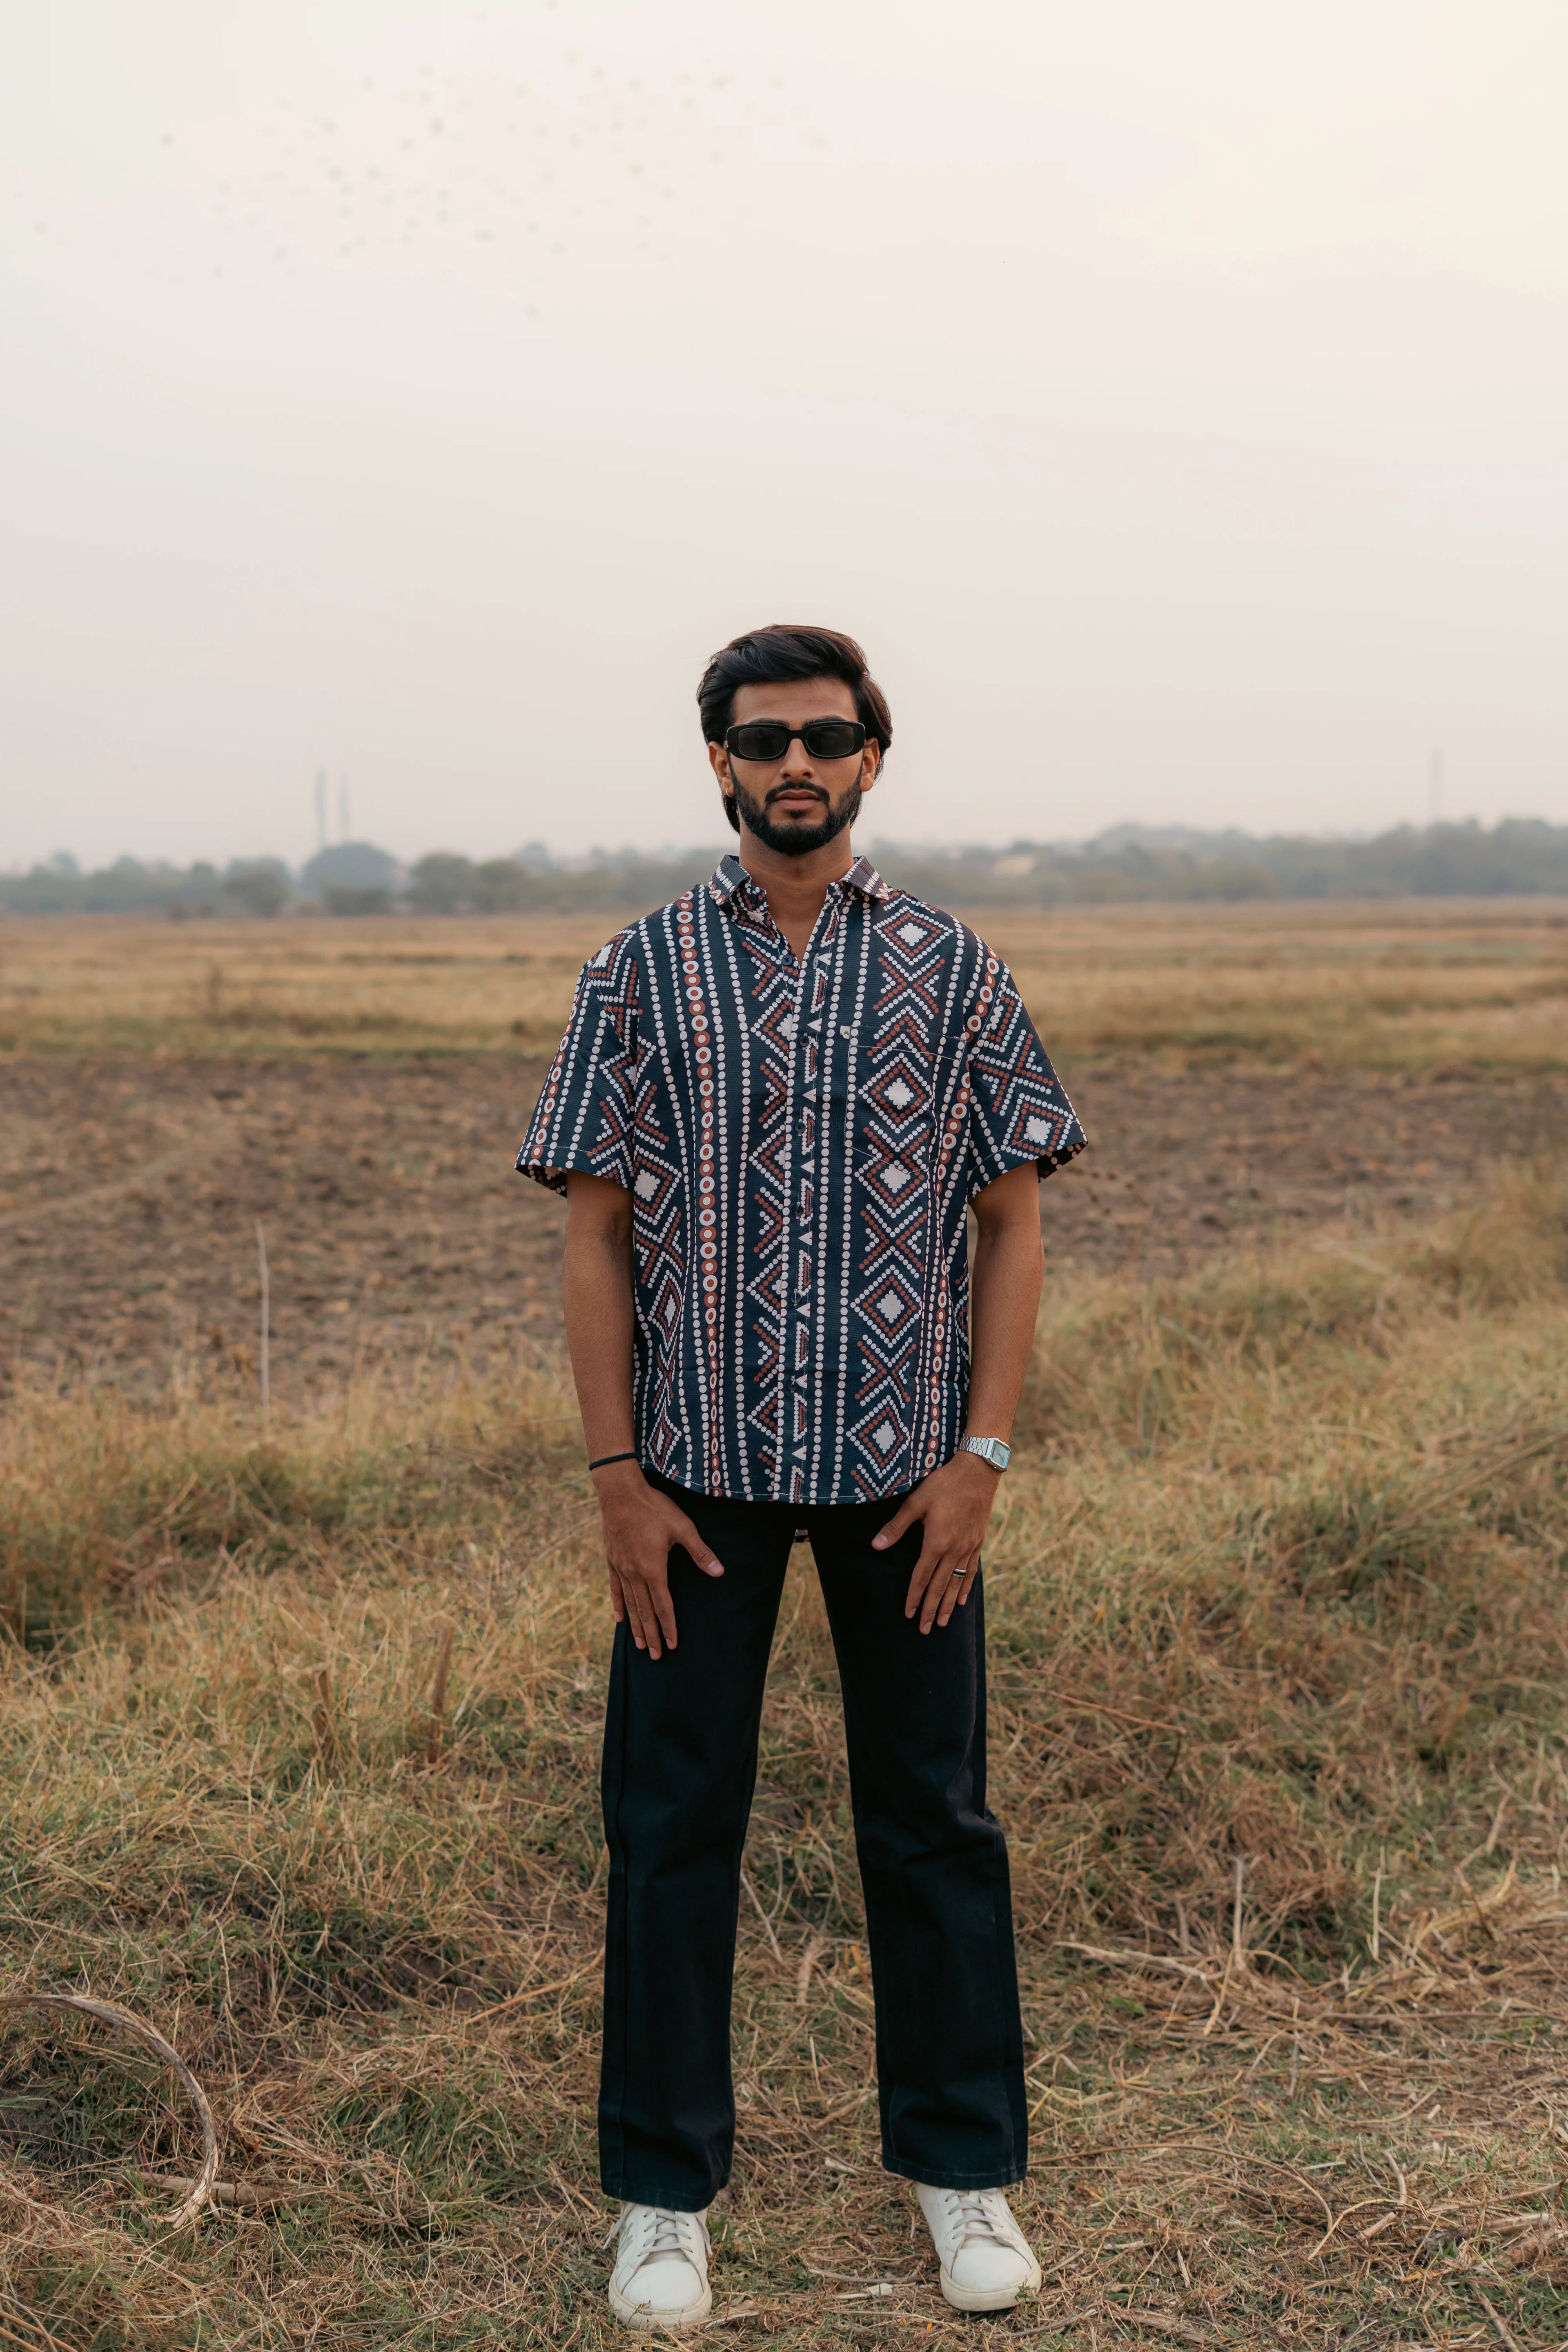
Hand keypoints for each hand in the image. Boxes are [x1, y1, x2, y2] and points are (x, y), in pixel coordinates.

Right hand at [591, 1460, 723, 1659]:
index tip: (672, 1645)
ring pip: (630, 1604)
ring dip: (636, 1626)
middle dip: (652, 1635)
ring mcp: (621, 1568)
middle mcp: (635, 1574)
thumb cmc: (654, 1508)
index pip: (663, 1606)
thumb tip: (719, 1572)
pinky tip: (619, 1619)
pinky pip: (615, 1589)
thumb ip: (700, 1552)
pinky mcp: (612, 1560)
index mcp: (653, 1569)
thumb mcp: (682, 1527)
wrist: (620, 1492)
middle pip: (645, 1611)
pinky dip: (618, 1606)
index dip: (669, 1626)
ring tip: (640, 1645)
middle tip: (656, 1656)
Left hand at [871, 1451, 1000, 1632]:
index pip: (922, 1577)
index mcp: (936, 1542)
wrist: (978, 1472)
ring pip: (957, 1583)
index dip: (914, 1597)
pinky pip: (972, 1571)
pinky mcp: (978, 1542)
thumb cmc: (944, 1484)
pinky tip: (963, 1599)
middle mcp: (954, 1550)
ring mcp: (969, 1547)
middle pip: (940, 1587)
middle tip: (925, 1630)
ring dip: (949, 1604)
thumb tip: (876, 1546)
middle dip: (931, 1610)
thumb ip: (896, 1527)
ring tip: (944, 1623)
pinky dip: (967, 1587)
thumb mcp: (916, 1502)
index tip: (908, 1614)